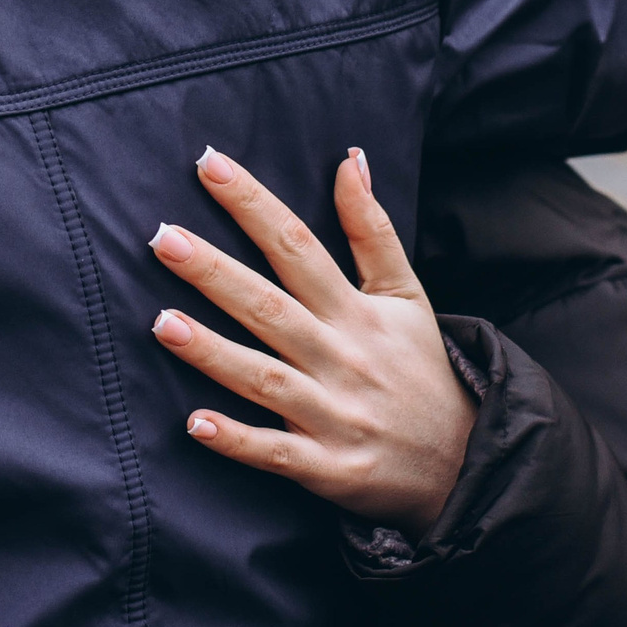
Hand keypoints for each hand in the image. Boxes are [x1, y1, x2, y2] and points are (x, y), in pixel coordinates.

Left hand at [150, 146, 475, 533]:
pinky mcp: (328, 467)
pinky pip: (276, 452)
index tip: (208, 166)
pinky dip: (238, 441)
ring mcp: (334, 414)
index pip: (298, 245)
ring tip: (161, 323)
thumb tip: (350, 159)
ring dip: (212, 352)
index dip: (254, 205)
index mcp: (357, 311)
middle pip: (271, 307)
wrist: (465, 462)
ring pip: (264, 378)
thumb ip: (373, 229)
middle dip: (215, 273)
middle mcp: (342, 357)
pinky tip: (195, 424)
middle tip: (162, 238)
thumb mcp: (406, 294)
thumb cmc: (421, 369)